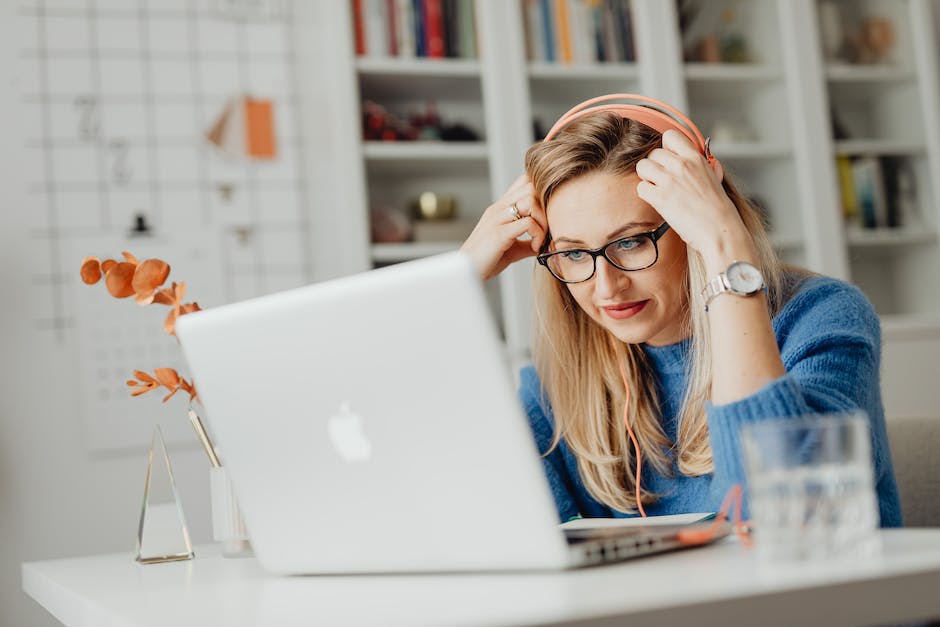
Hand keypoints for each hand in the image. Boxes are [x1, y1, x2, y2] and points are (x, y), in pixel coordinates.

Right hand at [460, 175, 546, 280]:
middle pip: (531, 187)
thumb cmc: (486, 260)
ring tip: (540, 239)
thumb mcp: (512, 247)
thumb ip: (528, 240)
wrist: (467, 272)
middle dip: (546, 207)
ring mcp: (497, 219)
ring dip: (543, 221)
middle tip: (546, 228)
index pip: (524, 181)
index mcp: (500, 208)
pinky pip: (527, 222)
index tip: (547, 215)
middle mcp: (498, 208)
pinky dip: (538, 234)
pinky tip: (534, 247)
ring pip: (530, 200)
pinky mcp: (498, 233)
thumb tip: (547, 242)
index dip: (541, 192)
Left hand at [635, 130, 755, 264]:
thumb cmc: (718, 208)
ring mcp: (669, 180)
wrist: (719, 230)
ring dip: (647, 178)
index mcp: (695, 157)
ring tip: (659, 189)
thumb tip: (697, 155)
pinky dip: (646, 195)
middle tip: (663, 181)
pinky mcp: (660, 198)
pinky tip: (658, 201)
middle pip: (652, 153)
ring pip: (642, 167)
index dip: (666, 148)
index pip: (670, 136)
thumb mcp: (713, 177)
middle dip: (655, 167)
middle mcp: (681, 165)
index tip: (669, 160)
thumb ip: (702, 164)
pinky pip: (641, 188)